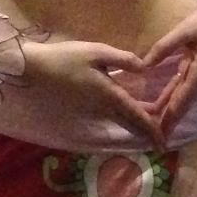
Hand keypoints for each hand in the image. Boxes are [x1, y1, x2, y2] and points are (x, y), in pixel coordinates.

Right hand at [20, 36, 163, 140]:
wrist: (33, 71)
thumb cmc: (64, 59)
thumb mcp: (96, 52)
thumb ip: (123, 59)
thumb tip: (145, 67)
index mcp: (110, 96)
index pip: (137, 118)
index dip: (153, 131)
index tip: (163, 144)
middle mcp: (103, 110)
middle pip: (130, 125)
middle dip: (146, 132)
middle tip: (160, 136)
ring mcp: (92, 113)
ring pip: (120, 122)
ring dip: (134, 125)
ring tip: (148, 122)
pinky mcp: (82, 111)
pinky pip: (108, 118)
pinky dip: (122, 118)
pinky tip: (125, 111)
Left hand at [141, 0, 196, 133]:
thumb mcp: (186, 29)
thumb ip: (165, 47)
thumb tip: (144, 65)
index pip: (182, 100)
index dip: (170, 118)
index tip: (161, 135)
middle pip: (183, 105)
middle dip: (169, 122)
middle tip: (155, 140)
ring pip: (182, 99)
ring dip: (170, 113)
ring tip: (155, 128)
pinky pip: (183, 89)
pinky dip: (172, 99)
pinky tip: (161, 106)